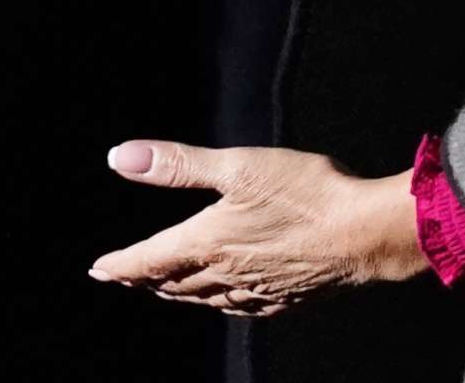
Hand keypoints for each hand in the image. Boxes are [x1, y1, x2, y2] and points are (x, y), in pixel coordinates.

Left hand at [88, 142, 428, 316]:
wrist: (366, 234)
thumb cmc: (307, 193)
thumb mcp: (238, 165)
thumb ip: (177, 164)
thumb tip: (120, 157)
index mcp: (207, 242)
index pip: (148, 260)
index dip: (120, 265)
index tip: (99, 269)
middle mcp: (225, 274)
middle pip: (172, 284)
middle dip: (145, 280)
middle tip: (127, 276)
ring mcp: (256, 290)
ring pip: (203, 299)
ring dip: (178, 293)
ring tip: (167, 288)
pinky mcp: (285, 298)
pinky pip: (238, 307)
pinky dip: (219, 303)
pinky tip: (227, 298)